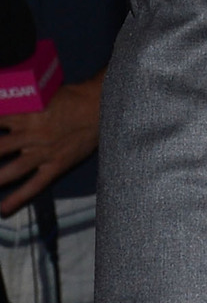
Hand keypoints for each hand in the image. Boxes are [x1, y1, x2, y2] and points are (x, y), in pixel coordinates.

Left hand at [0, 74, 102, 214]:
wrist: (100, 106)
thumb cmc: (70, 97)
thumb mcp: (39, 93)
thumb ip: (16, 104)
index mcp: (25, 113)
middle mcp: (31, 134)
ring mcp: (43, 152)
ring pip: (10, 170)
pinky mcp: (56, 165)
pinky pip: (35, 185)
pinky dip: (18, 198)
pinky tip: (3, 209)